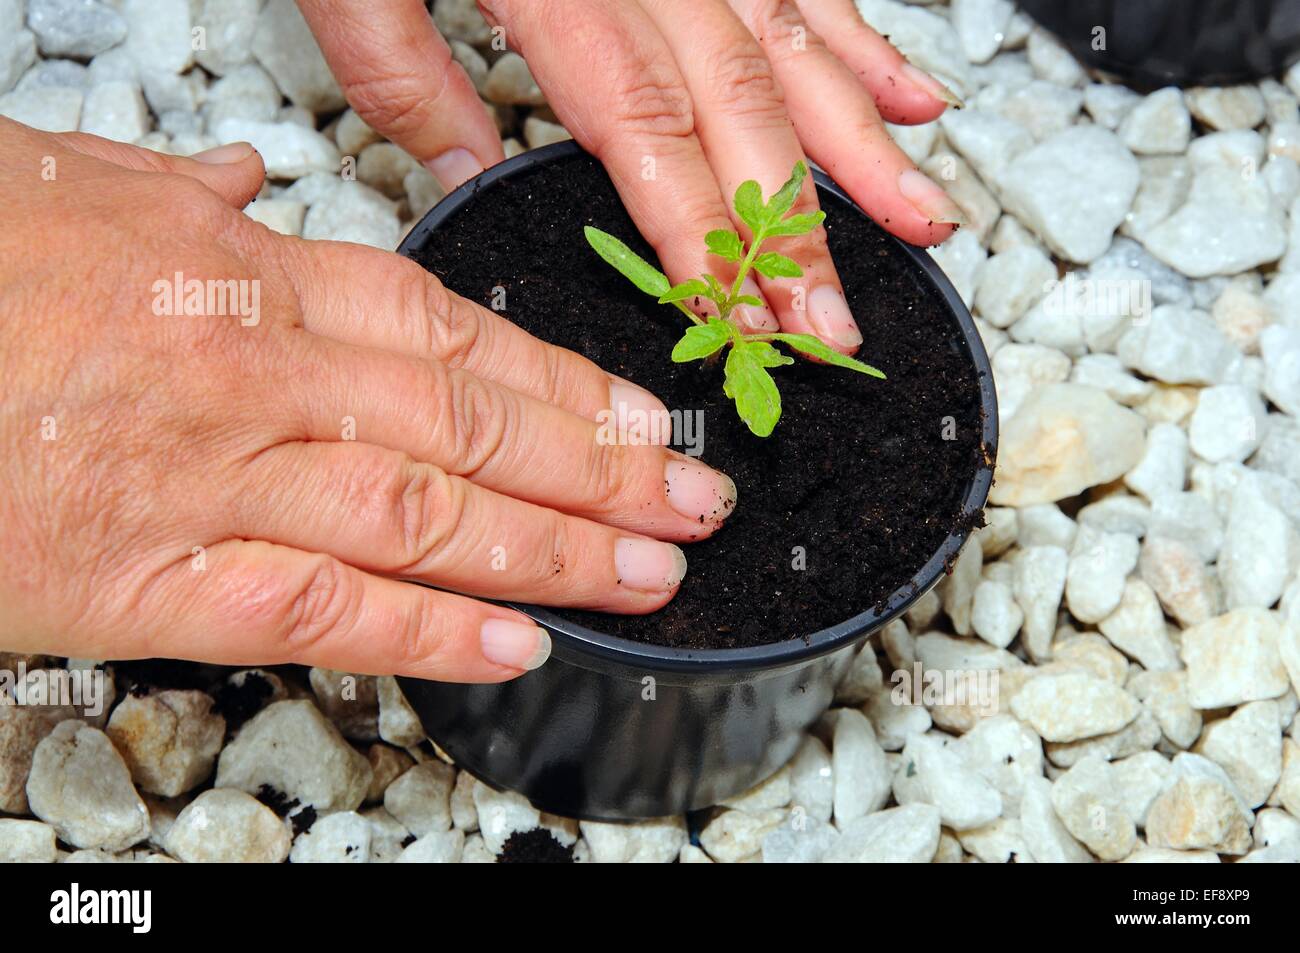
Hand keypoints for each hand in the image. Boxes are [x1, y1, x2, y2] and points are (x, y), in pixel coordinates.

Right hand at [0, 120, 736, 681]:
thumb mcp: (68, 186)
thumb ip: (183, 199)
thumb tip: (253, 183)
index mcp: (240, 277)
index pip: (453, 336)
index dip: (566, 386)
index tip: (648, 419)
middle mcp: (251, 374)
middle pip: (470, 430)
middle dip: (601, 473)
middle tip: (693, 504)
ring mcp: (208, 480)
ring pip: (425, 519)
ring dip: (554, 552)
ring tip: (647, 574)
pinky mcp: (143, 581)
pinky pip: (316, 612)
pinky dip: (428, 632)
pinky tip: (516, 642)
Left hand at [298, 0, 965, 355]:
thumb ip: (404, 71)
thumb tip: (466, 175)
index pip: (649, 134)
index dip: (705, 238)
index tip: (742, 318)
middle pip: (741, 108)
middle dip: (796, 229)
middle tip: (830, 320)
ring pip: (791, 48)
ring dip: (858, 147)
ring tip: (918, 220)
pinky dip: (854, 43)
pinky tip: (903, 95)